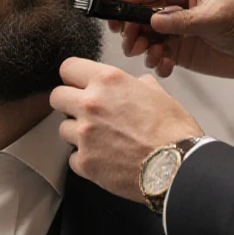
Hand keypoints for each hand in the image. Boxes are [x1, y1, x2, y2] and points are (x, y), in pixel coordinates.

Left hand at [51, 58, 202, 202]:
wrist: (177, 166)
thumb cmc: (174, 132)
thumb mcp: (159, 94)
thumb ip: (138, 85)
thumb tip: (135, 85)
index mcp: (108, 81)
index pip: (68, 68)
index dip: (74, 77)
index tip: (78, 85)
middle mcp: (90, 104)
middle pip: (56, 97)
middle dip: (68, 104)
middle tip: (84, 113)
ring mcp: (84, 134)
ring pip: (62, 129)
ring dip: (77, 133)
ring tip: (101, 140)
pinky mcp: (85, 162)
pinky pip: (72, 158)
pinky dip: (85, 159)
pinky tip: (104, 159)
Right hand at [108, 0, 233, 79]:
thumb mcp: (216, 18)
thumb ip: (182, 20)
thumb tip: (152, 22)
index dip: (122, 3)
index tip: (108, 20)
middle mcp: (172, 0)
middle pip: (135, 14)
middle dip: (131, 32)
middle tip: (136, 47)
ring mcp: (174, 25)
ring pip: (141, 36)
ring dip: (143, 49)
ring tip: (157, 58)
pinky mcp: (178, 46)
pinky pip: (155, 54)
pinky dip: (157, 62)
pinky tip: (167, 66)